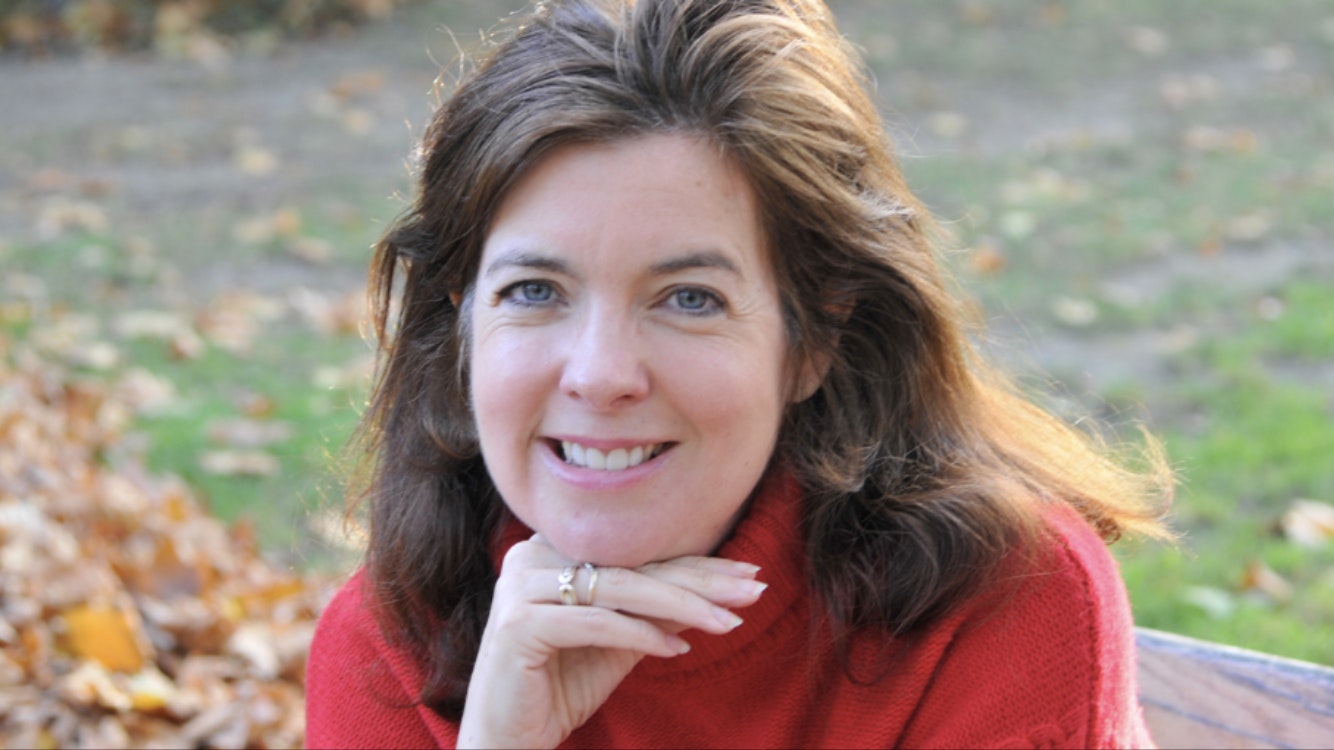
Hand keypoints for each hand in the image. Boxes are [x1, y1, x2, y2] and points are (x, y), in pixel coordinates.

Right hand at [456, 535, 765, 748]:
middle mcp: (532, 555)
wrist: (506, 737)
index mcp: (552, 549)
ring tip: (728, 623)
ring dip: (682, 606)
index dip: (696, 564)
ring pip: (620, 589)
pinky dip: (641, 635)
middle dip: (700, 580)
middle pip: (633, 566)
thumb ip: (657, 612)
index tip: (749, 575)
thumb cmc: (559, 687)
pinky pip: (596, 622)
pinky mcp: (518, 622)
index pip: (638, 555)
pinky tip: (679, 649)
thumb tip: (717, 591)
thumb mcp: (620, 643)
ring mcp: (521, 585)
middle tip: (754, 588)